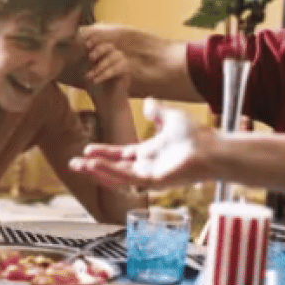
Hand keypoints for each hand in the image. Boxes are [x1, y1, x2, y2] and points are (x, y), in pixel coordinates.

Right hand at [69, 102, 220, 188]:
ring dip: (96, 171)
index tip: (87, 148)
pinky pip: (126, 179)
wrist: (211, 149)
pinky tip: (94, 165)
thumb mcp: (171, 117)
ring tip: (78, 165)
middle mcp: (148, 167)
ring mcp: (150, 176)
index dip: (103, 152)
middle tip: (74, 162)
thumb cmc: (197, 136)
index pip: (120, 156)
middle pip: (113, 169)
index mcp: (150, 154)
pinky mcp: (153, 182)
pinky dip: (108, 172)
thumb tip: (149, 102)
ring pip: (116, 177)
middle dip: (93, 166)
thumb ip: (157, 112)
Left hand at [82, 38, 129, 102]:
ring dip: (101, 66)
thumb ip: (88, 61)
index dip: (94, 42)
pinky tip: (96, 80)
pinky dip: (106, 74)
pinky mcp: (127, 72)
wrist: (107, 105)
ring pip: (115, 56)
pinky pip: (118, 68)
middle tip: (90, 58)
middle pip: (110, 46)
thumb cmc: (96, 89)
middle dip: (99, 50)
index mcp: (104, 55)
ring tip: (91, 76)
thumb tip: (83, 46)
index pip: (100, 43)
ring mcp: (122, 63)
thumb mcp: (88, 73)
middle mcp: (114, 57)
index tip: (86, 44)